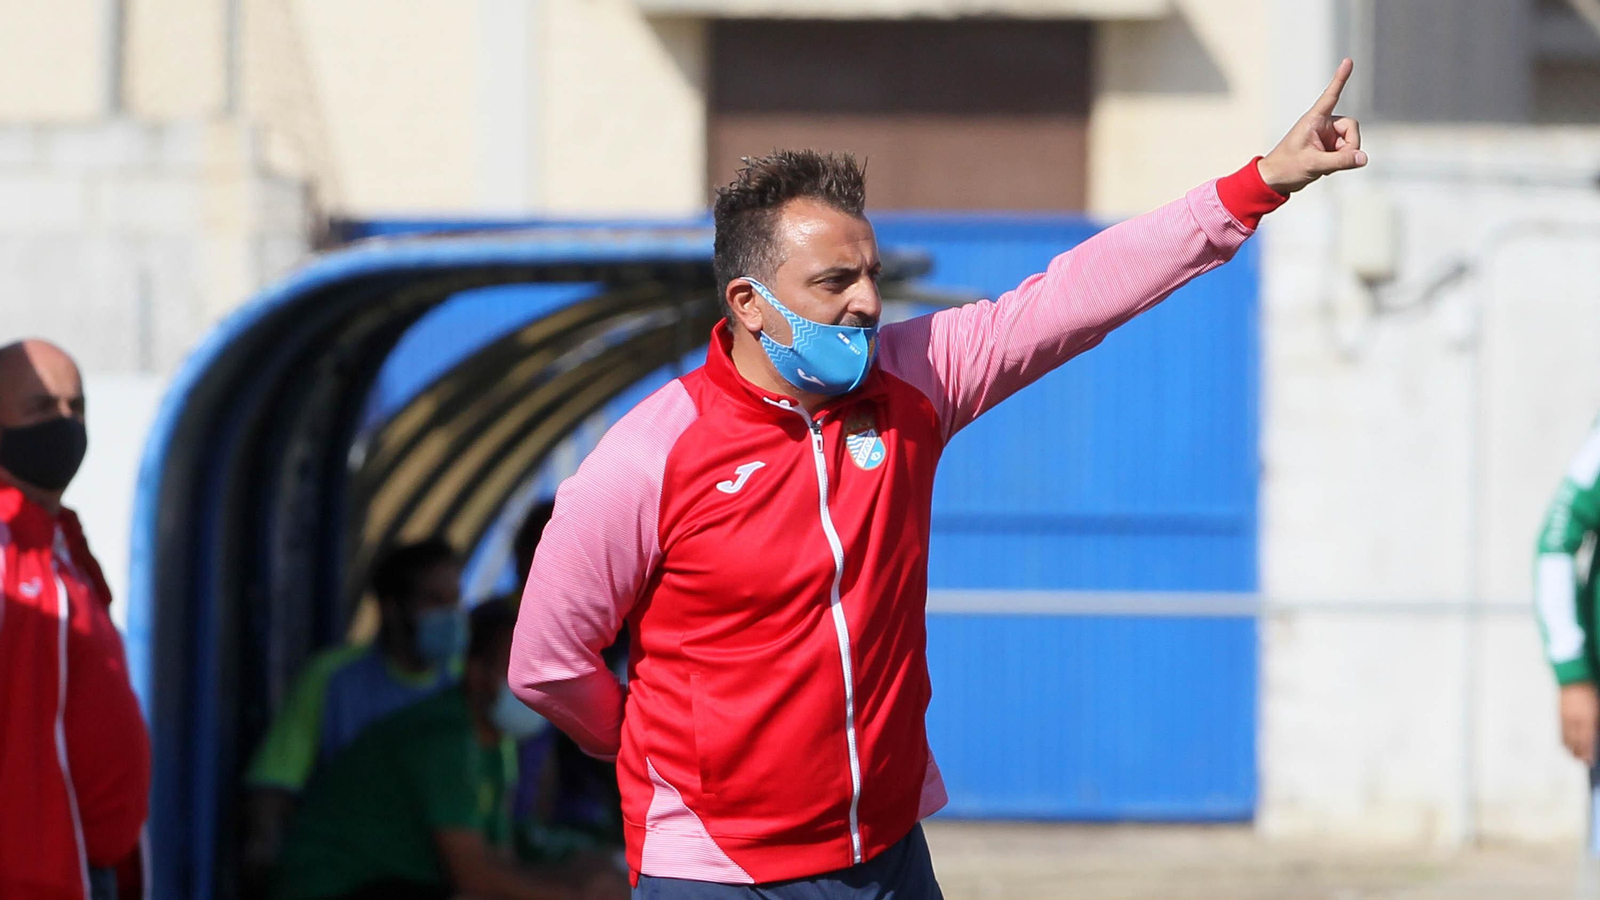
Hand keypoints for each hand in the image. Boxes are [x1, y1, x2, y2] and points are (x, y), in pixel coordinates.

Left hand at [1257, 58, 1366, 193]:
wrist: (1275, 180)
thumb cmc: (1286, 167)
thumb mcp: (1313, 164)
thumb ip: (1340, 161)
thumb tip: (1363, 158)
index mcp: (1314, 119)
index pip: (1330, 96)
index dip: (1340, 79)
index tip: (1348, 60)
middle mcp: (1323, 124)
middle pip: (1351, 127)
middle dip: (1350, 146)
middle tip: (1334, 162)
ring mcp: (1327, 136)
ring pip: (1352, 142)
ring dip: (1344, 157)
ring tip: (1324, 166)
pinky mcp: (1329, 147)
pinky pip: (1347, 152)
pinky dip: (1341, 162)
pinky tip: (1325, 169)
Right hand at [1560, 681, 1598, 765]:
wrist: (1572, 678)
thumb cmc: (1588, 692)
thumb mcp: (1596, 708)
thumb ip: (1594, 722)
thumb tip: (1593, 734)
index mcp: (1586, 718)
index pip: (1586, 740)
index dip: (1587, 752)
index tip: (1588, 761)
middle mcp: (1574, 719)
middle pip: (1575, 741)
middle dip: (1578, 753)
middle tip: (1581, 761)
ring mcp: (1565, 716)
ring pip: (1566, 737)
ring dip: (1570, 747)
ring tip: (1573, 756)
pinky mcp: (1559, 713)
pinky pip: (1561, 730)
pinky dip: (1563, 739)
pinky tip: (1565, 743)